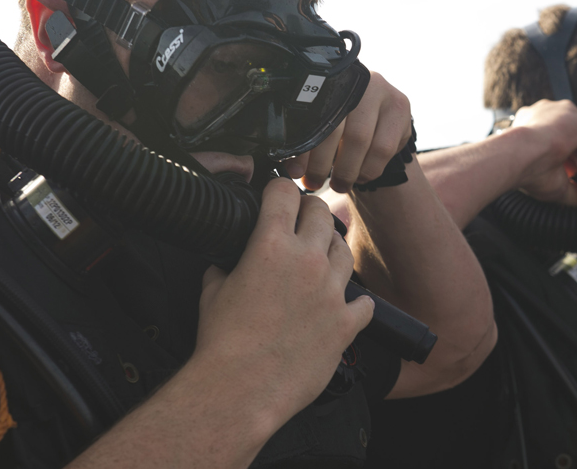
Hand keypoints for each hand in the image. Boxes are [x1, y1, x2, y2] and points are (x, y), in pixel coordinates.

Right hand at [194, 178, 374, 422]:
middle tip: (302, 218)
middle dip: (310, 210)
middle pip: (321, 213)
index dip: (279, 188)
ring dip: (332, 250)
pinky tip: (343, 304)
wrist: (240, 389)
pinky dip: (354, 302)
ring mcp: (331, 292)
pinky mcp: (345, 323)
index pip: (284, 192)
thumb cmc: (222, 343)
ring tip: (321, 259)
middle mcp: (307, 261)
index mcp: (271, 245)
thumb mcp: (212, 290)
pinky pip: (364, 303)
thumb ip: (225, 266)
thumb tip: (228, 261)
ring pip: (344, 251)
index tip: (278, 192)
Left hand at [284, 71, 410, 191]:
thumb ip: (307, 137)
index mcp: (328, 81)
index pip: (311, 117)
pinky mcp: (400, 106)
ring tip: (338, 185)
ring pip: (360, 140)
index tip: (295, 172)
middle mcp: (355, 79)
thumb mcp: (323, 124)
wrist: (378, 115)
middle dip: (322, 164)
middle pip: (335, 129)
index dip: (302, 148)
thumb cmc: (342, 123)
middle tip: (313, 184)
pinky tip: (361, 176)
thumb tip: (290, 168)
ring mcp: (381, 89)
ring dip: (347, 171)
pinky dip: (369, 169)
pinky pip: (383, 148)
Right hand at [507, 100, 576, 206]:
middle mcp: (543, 117)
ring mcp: (557, 113)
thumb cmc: (526, 170)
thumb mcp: (553, 185)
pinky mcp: (571, 113)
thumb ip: (573, 190)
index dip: (574, 167)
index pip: (558, 147)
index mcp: (530, 128)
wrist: (516, 157)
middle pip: (574, 144)